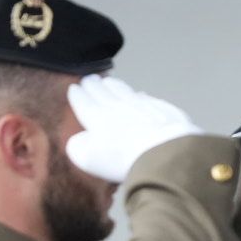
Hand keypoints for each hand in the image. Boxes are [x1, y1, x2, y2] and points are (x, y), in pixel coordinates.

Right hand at [65, 75, 202, 183]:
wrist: (165, 152)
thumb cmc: (123, 160)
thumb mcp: (88, 159)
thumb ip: (78, 147)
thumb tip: (80, 139)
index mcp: (97, 116)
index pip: (83, 101)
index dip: (77, 94)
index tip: (74, 88)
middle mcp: (117, 106)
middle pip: (102, 91)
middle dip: (93, 84)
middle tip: (89, 79)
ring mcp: (141, 105)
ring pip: (124, 90)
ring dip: (114, 85)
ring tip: (109, 81)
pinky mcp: (162, 109)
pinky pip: (146, 98)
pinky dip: (139, 96)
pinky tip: (139, 95)